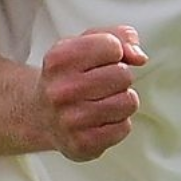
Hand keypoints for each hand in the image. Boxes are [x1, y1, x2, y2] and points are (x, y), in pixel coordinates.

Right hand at [36, 25, 148, 161]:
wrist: (40, 114)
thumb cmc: (72, 73)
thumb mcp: (89, 41)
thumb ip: (121, 36)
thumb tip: (139, 57)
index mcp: (59, 59)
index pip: (113, 46)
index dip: (114, 52)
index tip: (99, 60)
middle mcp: (59, 91)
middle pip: (123, 75)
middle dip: (119, 77)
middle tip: (99, 84)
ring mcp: (69, 120)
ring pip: (128, 102)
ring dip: (121, 101)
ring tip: (100, 101)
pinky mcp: (81, 145)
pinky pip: (124, 128)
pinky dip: (118, 124)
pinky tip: (99, 120)